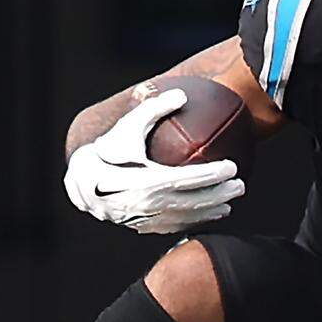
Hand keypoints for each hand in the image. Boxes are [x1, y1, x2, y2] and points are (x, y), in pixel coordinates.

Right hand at [63, 91, 244, 234]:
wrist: (81, 182)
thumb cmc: (106, 150)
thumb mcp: (128, 126)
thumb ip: (155, 109)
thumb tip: (181, 94)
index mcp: (146, 181)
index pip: (188, 179)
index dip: (213, 175)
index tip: (232, 167)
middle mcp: (148, 204)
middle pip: (193, 202)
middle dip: (220, 195)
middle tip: (240, 186)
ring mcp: (147, 219)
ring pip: (186, 218)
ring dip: (211, 212)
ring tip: (230, 203)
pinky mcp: (144, 227)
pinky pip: (175, 227)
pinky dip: (194, 221)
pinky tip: (208, 215)